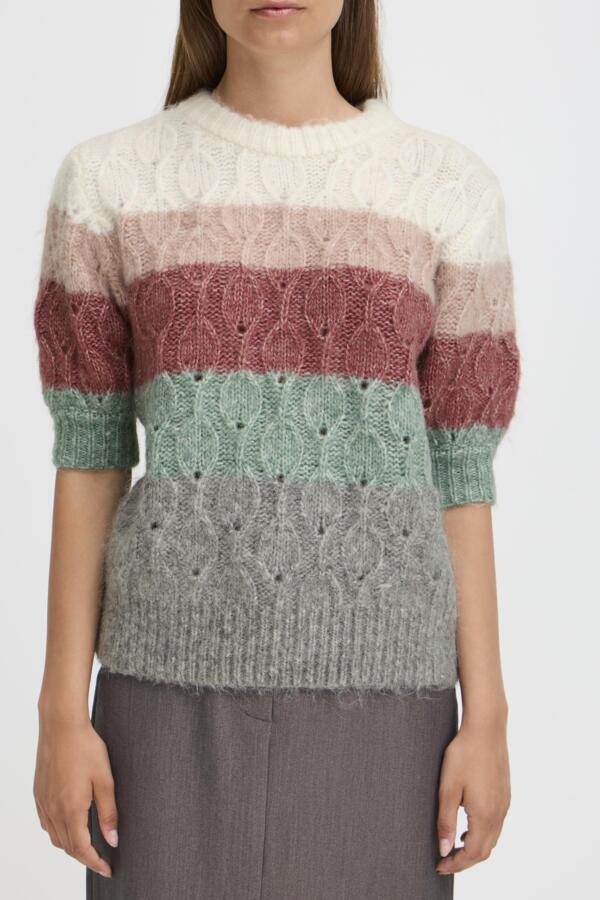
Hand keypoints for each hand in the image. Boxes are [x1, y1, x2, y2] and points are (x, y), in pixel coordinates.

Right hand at [33, 713, 117, 878]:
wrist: (61, 725)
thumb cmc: (85, 747)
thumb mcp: (104, 779)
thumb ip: (108, 812)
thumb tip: (113, 839)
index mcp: (71, 809)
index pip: (81, 848)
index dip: (95, 862)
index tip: (107, 869)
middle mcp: (53, 810)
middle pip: (67, 846)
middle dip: (84, 857)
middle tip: (101, 860)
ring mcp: (43, 802)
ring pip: (55, 837)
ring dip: (71, 846)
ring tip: (88, 846)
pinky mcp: (39, 793)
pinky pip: (47, 823)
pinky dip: (58, 832)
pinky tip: (69, 826)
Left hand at [436, 716, 510, 875]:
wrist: (486, 728)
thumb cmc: (464, 754)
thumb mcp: (448, 787)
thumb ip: (446, 821)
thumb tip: (445, 850)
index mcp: (485, 814)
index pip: (473, 853)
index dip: (456, 864)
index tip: (439, 866)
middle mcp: (499, 813)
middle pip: (485, 850)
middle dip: (465, 860)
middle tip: (445, 861)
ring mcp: (504, 804)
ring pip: (492, 838)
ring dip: (475, 847)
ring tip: (454, 845)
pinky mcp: (505, 794)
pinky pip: (496, 824)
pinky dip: (483, 834)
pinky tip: (468, 825)